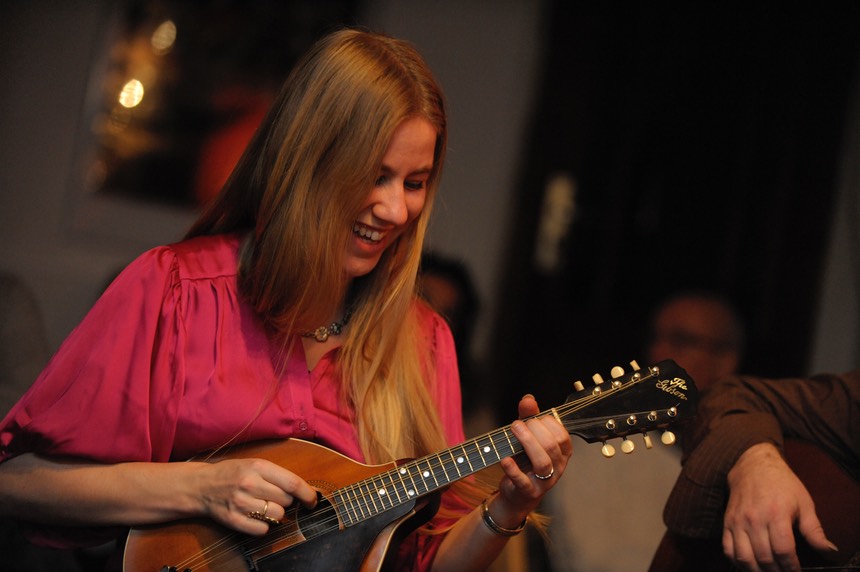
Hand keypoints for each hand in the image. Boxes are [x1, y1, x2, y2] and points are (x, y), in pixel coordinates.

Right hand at [193, 458, 317, 534]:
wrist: (201, 485)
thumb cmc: (233, 474)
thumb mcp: (255, 464)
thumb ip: (278, 475)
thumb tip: (306, 491)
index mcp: (258, 466)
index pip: (292, 483)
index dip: (307, 494)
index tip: (313, 500)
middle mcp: (249, 483)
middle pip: (286, 501)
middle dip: (286, 501)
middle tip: (274, 497)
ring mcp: (240, 503)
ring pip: (277, 516)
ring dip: (276, 513)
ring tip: (263, 505)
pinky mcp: (233, 520)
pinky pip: (262, 529)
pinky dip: (263, 526)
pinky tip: (255, 516)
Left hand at [492, 395, 572, 526]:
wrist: (517, 493)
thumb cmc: (526, 461)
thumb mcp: (528, 437)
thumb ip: (529, 417)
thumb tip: (528, 399)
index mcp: (562, 453)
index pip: (562, 436)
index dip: (548, 424)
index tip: (533, 418)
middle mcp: (557, 468)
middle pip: (552, 447)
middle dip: (535, 430)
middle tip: (518, 423)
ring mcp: (544, 482)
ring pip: (542, 463)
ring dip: (528, 443)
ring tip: (514, 430)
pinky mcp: (528, 492)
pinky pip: (523, 481)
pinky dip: (513, 469)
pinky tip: (505, 458)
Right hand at [723, 443, 836, 570]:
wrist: (753, 465)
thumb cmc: (782, 483)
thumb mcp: (804, 503)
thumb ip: (814, 530)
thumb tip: (829, 551)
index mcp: (776, 514)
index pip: (784, 551)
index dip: (792, 567)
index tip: (797, 571)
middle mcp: (754, 519)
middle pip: (765, 557)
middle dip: (777, 571)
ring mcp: (738, 521)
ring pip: (745, 557)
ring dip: (757, 570)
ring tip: (768, 571)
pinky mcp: (727, 522)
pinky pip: (728, 549)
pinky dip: (737, 562)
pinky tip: (749, 564)